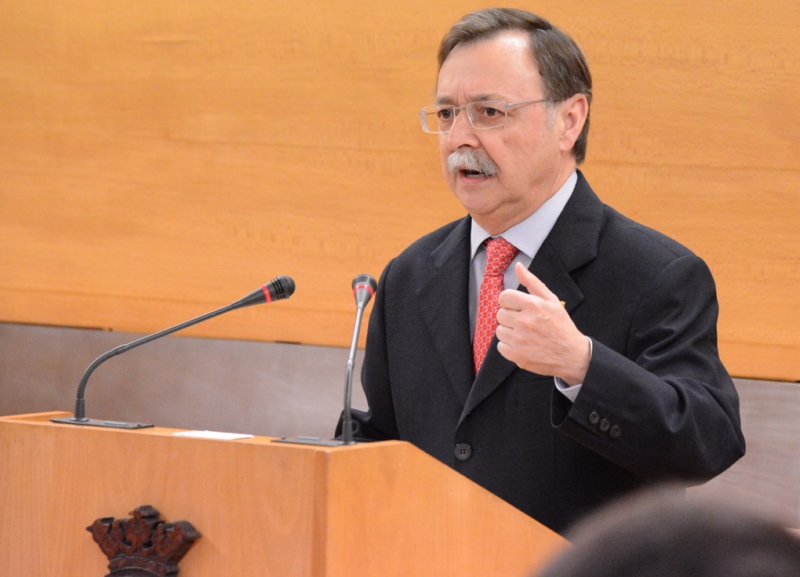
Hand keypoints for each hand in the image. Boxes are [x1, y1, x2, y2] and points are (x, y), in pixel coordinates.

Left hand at [496, 263, 590, 384]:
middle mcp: (524, 322)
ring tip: (524, 333)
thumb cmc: (561, 326)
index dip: (510, 302)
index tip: (518, 307)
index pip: (504, 297)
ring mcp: (519, 340)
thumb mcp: (551, 300)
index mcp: (533, 305)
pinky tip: (522, 344)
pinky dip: (509, 346)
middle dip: (510, 316)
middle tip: (524, 322)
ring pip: (499, 330)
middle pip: (500, 314)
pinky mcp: (516, 355)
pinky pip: (500, 346)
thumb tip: (518, 266)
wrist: (571, 354)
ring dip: (509, 331)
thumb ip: (532, 282)